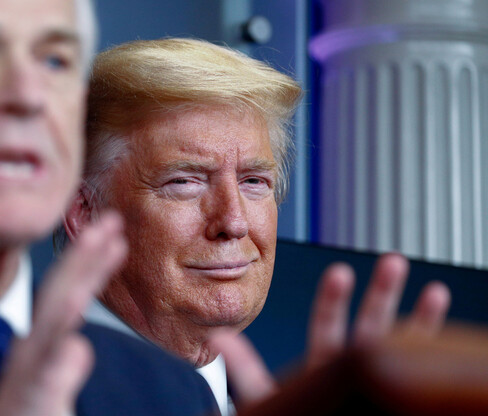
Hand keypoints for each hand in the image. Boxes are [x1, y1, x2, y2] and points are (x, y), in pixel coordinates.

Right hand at [0, 212, 126, 415]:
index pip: (66, 294)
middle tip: (110, 223)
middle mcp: (29, 356)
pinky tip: (74, 348)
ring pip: (48, 336)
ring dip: (71, 296)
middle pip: (59, 299)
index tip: (114, 231)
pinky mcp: (26, 406)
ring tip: (95, 263)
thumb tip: (79, 344)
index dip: (89, 261)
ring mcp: (26, 382)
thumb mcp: (43, 388)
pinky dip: (55, 368)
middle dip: (83, 261)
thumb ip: (61, 365)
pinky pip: (41, 388)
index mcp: (39, 347)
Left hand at [210, 253, 450, 409]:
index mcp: (319, 369)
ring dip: (417, 318)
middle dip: (382, 294)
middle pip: (369, 326)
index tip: (342, 272)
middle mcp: (350, 374)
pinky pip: (415, 376)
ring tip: (432, 289)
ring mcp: (373, 387)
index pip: (327, 325)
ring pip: (398, 347)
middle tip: (393, 262)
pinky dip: (427, 347)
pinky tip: (443, 327)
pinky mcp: (391, 400)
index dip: (334, 299)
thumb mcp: (267, 397)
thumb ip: (246, 368)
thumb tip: (218, 340)